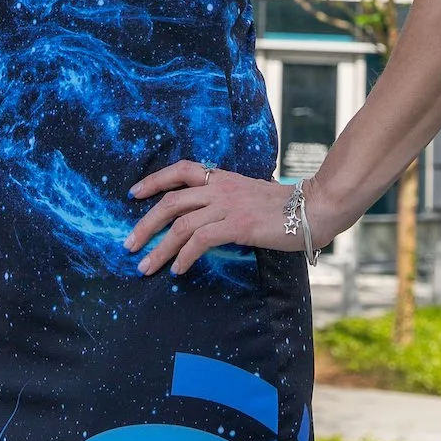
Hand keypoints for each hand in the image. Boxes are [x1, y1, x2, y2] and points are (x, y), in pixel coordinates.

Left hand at [126, 161, 302, 276]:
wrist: (311, 208)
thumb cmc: (281, 206)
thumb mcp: (247, 194)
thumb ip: (225, 200)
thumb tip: (204, 218)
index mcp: (222, 176)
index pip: (180, 170)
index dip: (154, 180)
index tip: (133, 193)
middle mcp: (220, 187)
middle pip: (171, 201)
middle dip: (145, 224)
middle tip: (129, 245)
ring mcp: (228, 205)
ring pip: (180, 225)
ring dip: (159, 248)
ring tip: (146, 266)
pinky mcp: (237, 225)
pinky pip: (200, 241)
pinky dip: (184, 257)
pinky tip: (177, 270)